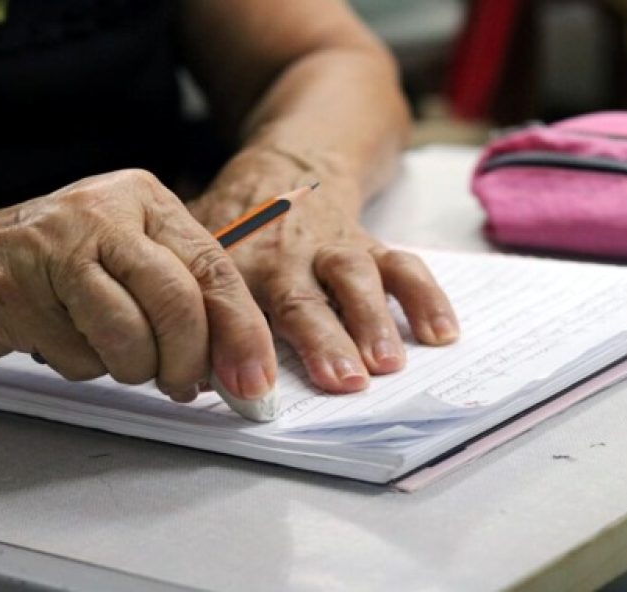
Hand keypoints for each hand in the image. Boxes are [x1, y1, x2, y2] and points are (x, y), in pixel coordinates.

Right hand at [0, 169, 275, 401]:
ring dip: (130, 368)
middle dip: (189, 361)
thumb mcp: (133, 263)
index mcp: (146, 200)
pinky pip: (79, 356)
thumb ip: (187, 300)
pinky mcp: (17, 288)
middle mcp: (106, 212)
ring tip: (110, 351)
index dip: (243, 332)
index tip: (255, 380)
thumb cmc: (56, 269)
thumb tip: (239, 363)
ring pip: (130, 337)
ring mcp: (56, 245)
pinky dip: (82, 366)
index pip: (216, 268)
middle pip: (179, 302)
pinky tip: (61, 337)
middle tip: (183, 386)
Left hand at [188, 152, 458, 393]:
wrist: (284, 169)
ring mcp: (332, 248)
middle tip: (343, 382)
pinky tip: (443, 333)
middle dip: (324, 341)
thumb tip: (183, 374)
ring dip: (374, 320)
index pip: (235, 307)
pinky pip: (402, 266)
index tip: (250, 387)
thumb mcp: (199, 249)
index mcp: (236, 262)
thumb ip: (192, 303)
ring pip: (356, 278)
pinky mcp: (369, 245)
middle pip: (303, 299)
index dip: (240, 345)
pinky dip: (426, 297)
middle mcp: (285, 256)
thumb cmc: (237, 226)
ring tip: (390, 362)